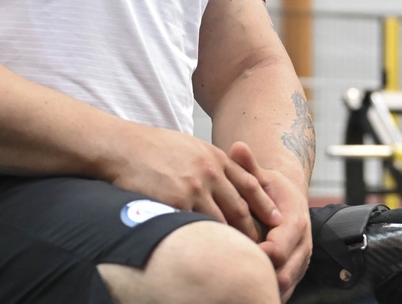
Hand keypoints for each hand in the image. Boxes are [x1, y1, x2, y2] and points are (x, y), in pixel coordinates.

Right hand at [105, 125, 282, 240]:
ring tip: (240, 254)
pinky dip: (204, 240)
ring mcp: (193, 187)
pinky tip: (211, 251)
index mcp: (215, 158)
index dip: (265, 204)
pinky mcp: (175, 201)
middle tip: (263, 245)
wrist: (124, 147)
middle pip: (239, 206)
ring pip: (220, 220)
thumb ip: (210, 164)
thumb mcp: (191, 148)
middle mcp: (209, 172)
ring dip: (230, 239)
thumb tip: (224, 182)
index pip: (249, 184)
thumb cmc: (154, 148)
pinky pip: (195, 226)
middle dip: (252, 228)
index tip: (277, 219)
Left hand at [231, 142, 311, 301]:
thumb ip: (249, 165)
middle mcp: (303, 244)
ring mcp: (300, 262)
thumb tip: (237, 146)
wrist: (290, 200)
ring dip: (263, 289)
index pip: (278, 248)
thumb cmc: (272, 189)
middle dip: (259, 278)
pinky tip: (245, 293)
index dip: (257, 257)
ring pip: (285, 286)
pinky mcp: (295, 273)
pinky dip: (266, 293)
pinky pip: (284, 291)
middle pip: (283, 274)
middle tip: (229, 280)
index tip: (233, 258)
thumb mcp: (261, 176)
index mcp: (295, 222)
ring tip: (235, 290)